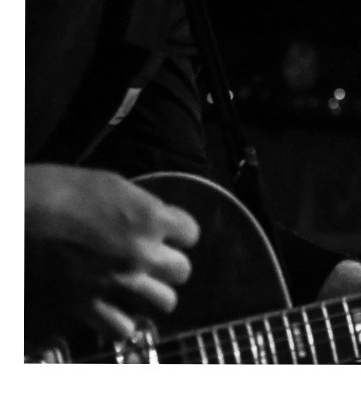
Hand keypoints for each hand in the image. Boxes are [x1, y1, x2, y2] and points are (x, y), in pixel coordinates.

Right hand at [25, 164, 199, 341]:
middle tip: (153, 260)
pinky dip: (121, 322)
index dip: (179, 232)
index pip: (191, 233)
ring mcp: (115, 282)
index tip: (168, 232)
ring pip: (164, 302)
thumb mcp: (112, 185)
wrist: (17, 214)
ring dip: (153, 293)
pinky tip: (115, 310)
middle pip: (182, 270)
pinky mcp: (86, 305)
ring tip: (141, 288)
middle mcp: (141, 253)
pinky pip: (121, 328)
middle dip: (169, 264)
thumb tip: (155, 218)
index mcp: (149, 218)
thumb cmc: (61, 189)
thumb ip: (141, 206)